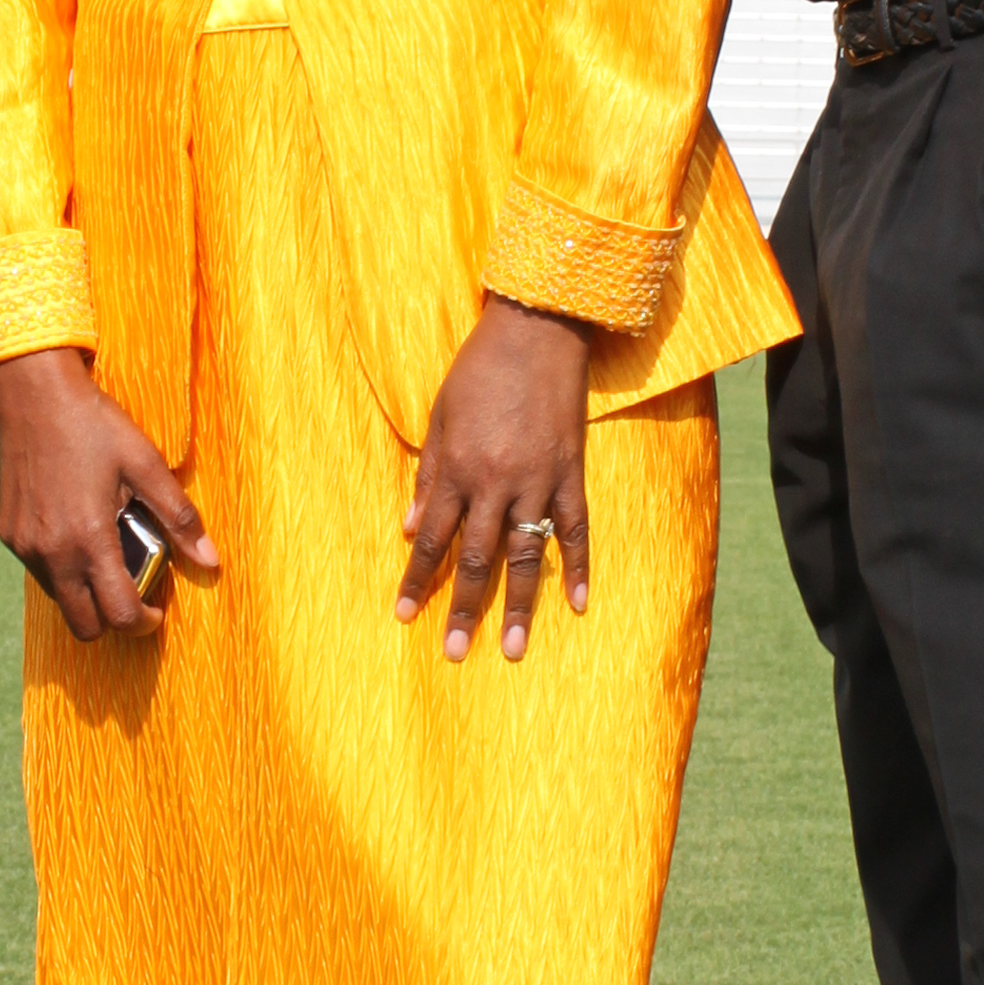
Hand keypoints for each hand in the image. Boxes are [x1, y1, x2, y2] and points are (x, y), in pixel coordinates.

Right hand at [0, 346, 215, 639]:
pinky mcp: (9, 534)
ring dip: (86, 593)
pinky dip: (63, 568)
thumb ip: (180, 517)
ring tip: (107, 551)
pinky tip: (78, 531)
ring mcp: (26, 546)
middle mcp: (52, 552)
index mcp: (90, 539)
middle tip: (133, 591)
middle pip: (85, 626)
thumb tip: (211, 561)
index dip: (143, 623)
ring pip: (60, 600)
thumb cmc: (94, 424)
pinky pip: (40, 572)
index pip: (118, 615)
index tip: (155, 611)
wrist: (34, 393)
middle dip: (113, 619)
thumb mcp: (146, 464)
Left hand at [397, 298, 591, 663]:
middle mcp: (497, 483)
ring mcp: (539, 481)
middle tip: (454, 652)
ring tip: (512, 649)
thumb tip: (410, 528)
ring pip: (526, 556)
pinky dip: (578, 569)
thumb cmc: (478, 370)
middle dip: (464, 608)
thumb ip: (428, 475)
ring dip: (518, 606)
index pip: (433, 539)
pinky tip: (576, 605)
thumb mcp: (438, 417)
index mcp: (458, 469)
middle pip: (478, 559)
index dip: (417, 578)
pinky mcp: (571, 473)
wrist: (536, 331)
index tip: (405, 616)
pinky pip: (576, 531)